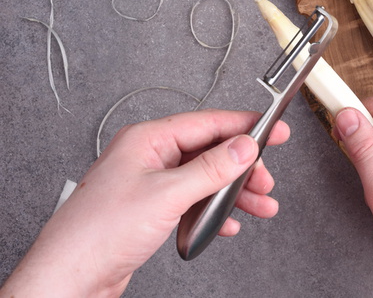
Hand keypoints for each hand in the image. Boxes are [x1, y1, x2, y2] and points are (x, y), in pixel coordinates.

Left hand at [1, 109, 288, 296]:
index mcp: (148, 140)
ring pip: (204, 180)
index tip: (275, 129)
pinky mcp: (151, 210)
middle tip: (265, 182)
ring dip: (232, 194)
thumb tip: (243, 147)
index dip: (245, 126)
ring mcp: (150, 184)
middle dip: (242, 169)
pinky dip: (212, 212)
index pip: (207, 123)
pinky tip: (225, 224)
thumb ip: (211, 168)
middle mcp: (149, 158)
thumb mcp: (167, 194)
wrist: (69, 278)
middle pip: (209, 153)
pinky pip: (192, 203)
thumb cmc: (98, 232)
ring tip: (259, 206)